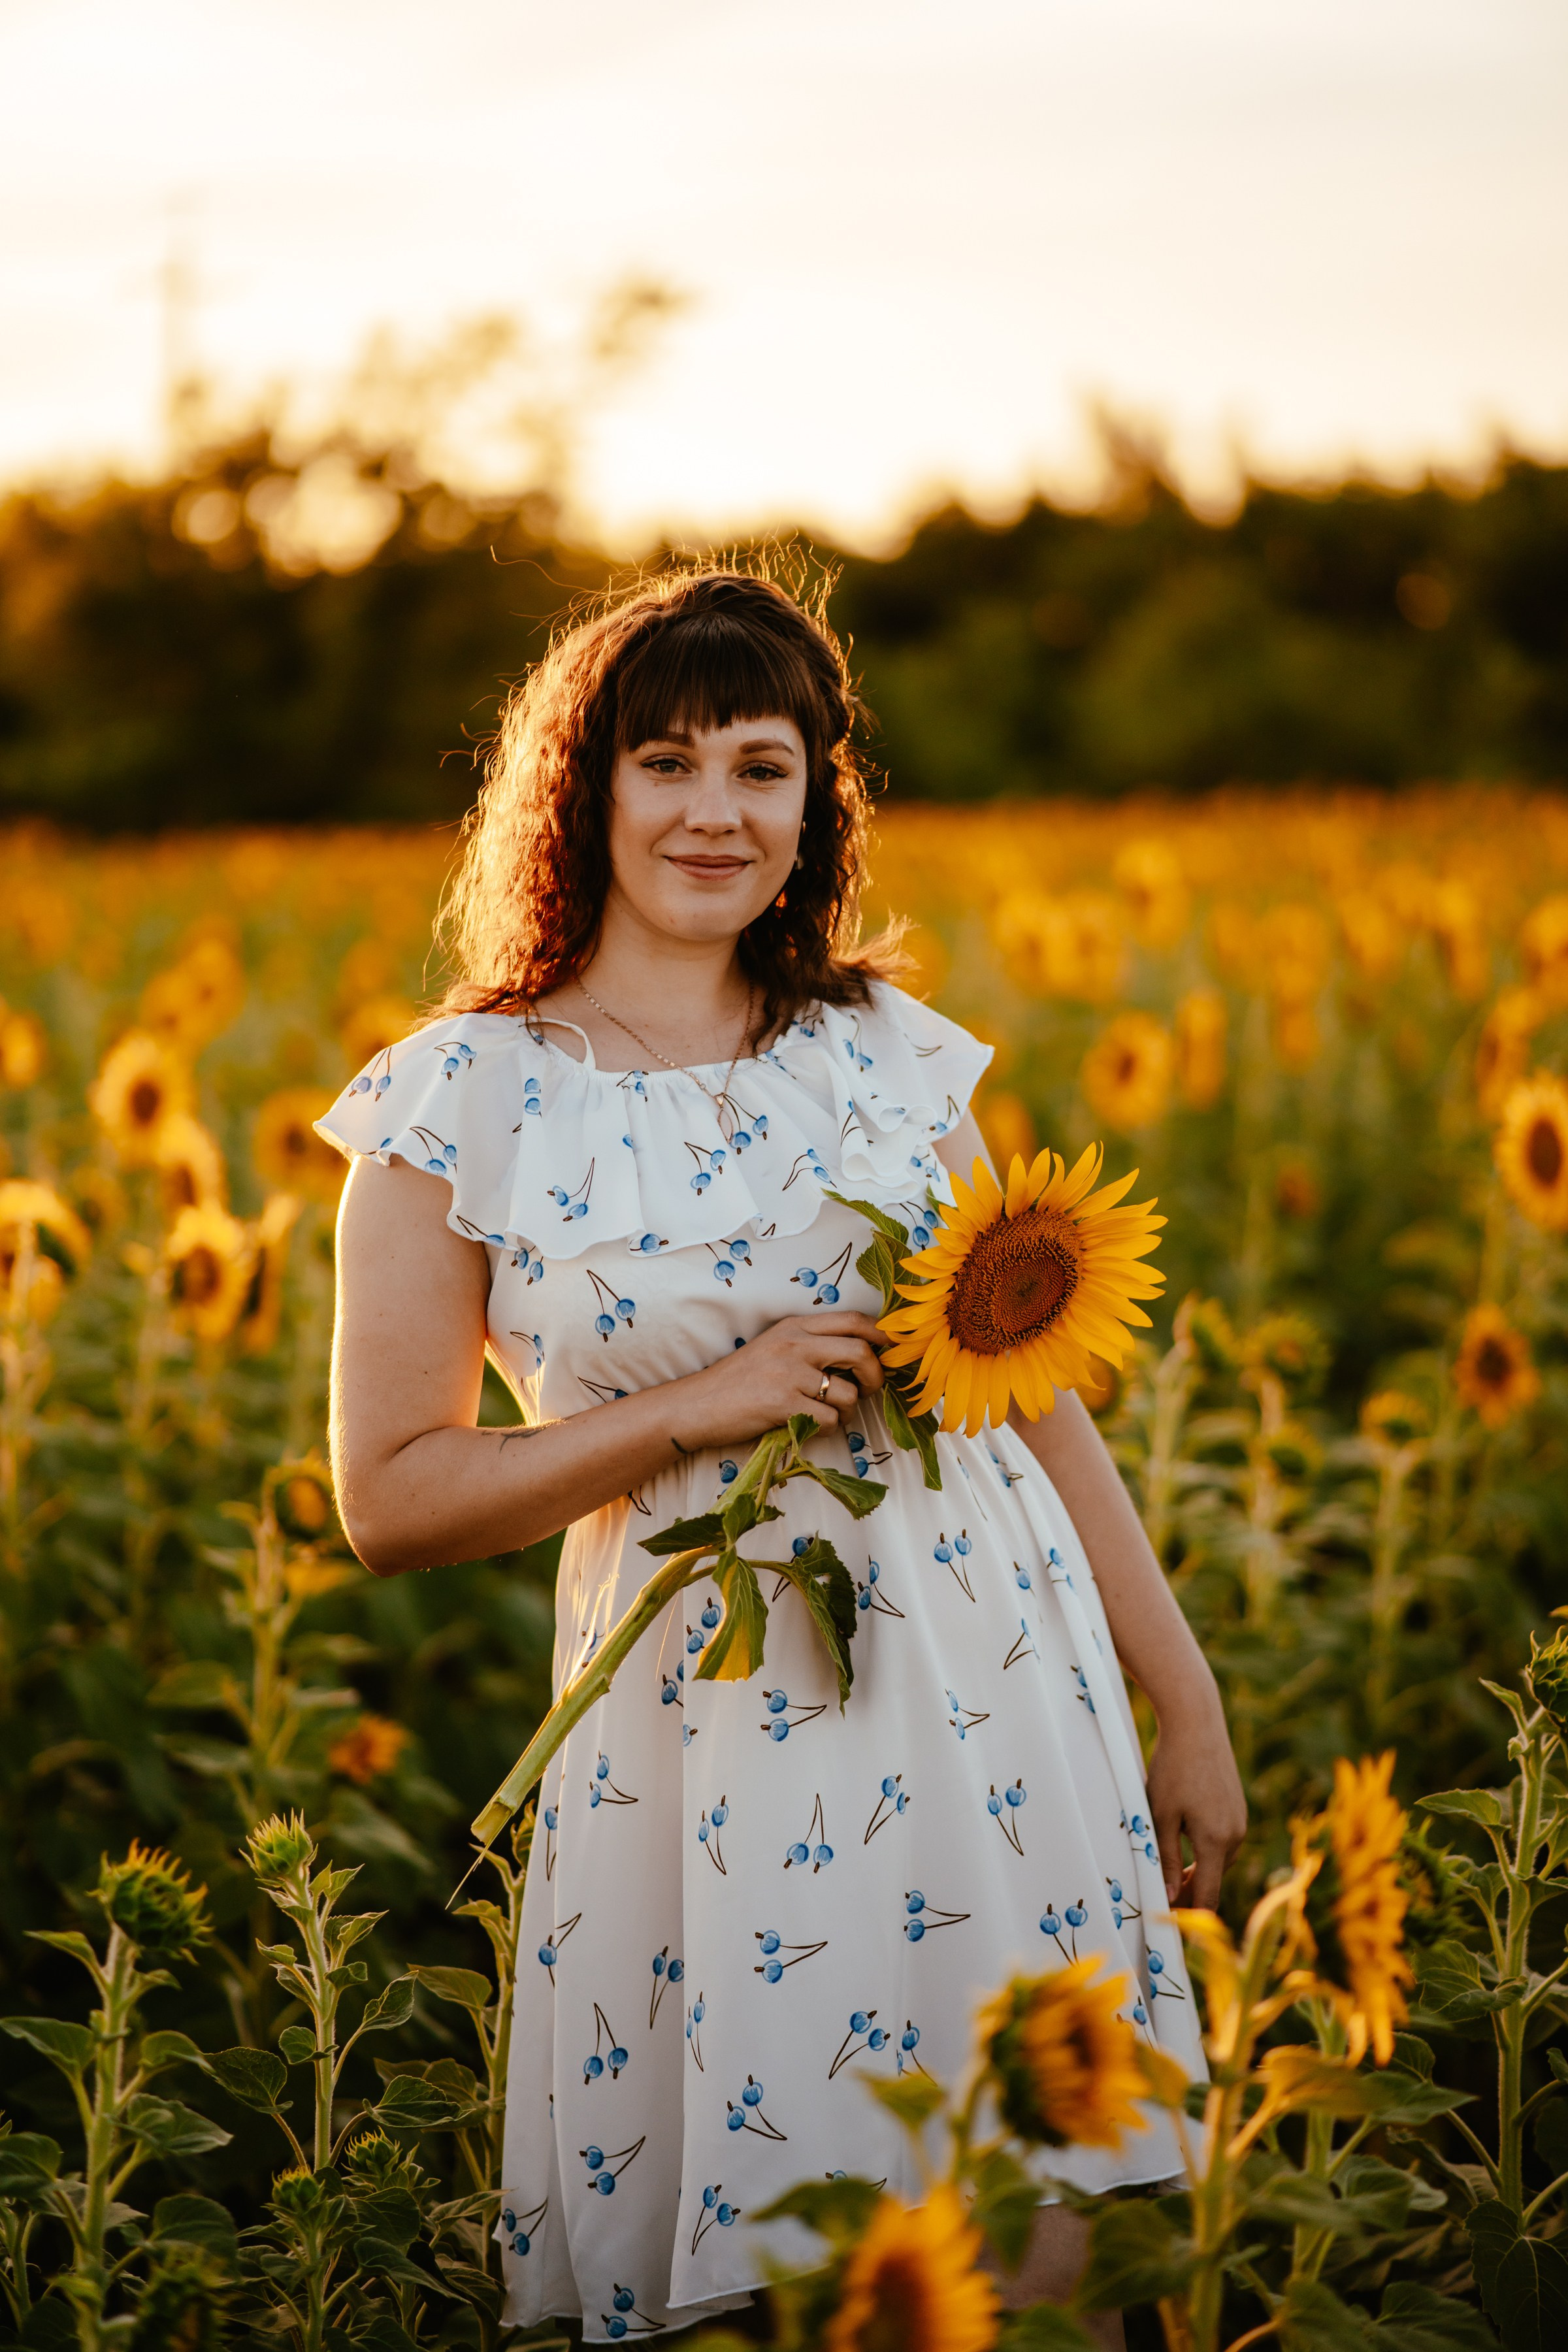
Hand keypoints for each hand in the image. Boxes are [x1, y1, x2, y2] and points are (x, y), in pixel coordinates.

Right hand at [672, 1312, 884, 1450]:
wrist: (698, 1404)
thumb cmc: (737, 1381)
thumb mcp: (773, 1348)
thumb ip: (809, 1346)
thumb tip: (858, 1356)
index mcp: (793, 1326)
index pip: (851, 1319)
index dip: (880, 1333)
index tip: (891, 1348)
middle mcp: (794, 1344)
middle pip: (860, 1351)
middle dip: (876, 1375)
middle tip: (870, 1389)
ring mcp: (789, 1374)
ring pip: (848, 1393)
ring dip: (849, 1410)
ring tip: (830, 1414)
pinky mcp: (783, 1404)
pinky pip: (829, 1420)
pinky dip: (826, 1429)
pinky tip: (808, 1426)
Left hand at [1146, 1703, 1247, 1909]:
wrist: (1196, 1722)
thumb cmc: (1173, 1767)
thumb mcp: (1161, 1815)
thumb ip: (1167, 1858)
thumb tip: (1169, 1895)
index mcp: (1216, 1841)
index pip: (1208, 1894)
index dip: (1190, 1913)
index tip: (1172, 1923)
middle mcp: (1236, 1835)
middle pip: (1214, 1879)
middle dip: (1190, 1891)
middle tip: (1162, 1896)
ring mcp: (1240, 1820)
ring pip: (1219, 1860)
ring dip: (1198, 1869)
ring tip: (1171, 1871)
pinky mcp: (1238, 1807)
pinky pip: (1223, 1840)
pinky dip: (1206, 1849)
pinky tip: (1186, 1839)